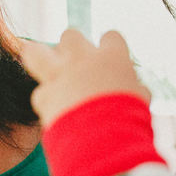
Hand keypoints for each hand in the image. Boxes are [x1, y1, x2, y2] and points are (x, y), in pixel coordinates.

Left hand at [21, 30, 150, 126]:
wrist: (106, 140)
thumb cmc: (131, 120)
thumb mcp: (140, 99)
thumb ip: (132, 88)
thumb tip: (134, 89)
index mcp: (112, 57)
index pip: (110, 37)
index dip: (109, 49)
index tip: (109, 62)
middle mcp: (83, 58)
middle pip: (70, 36)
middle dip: (72, 49)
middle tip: (78, 67)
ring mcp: (60, 74)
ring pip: (36, 52)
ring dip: (40, 60)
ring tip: (47, 73)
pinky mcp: (44, 95)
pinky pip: (40, 94)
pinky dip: (47, 103)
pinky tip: (54, 113)